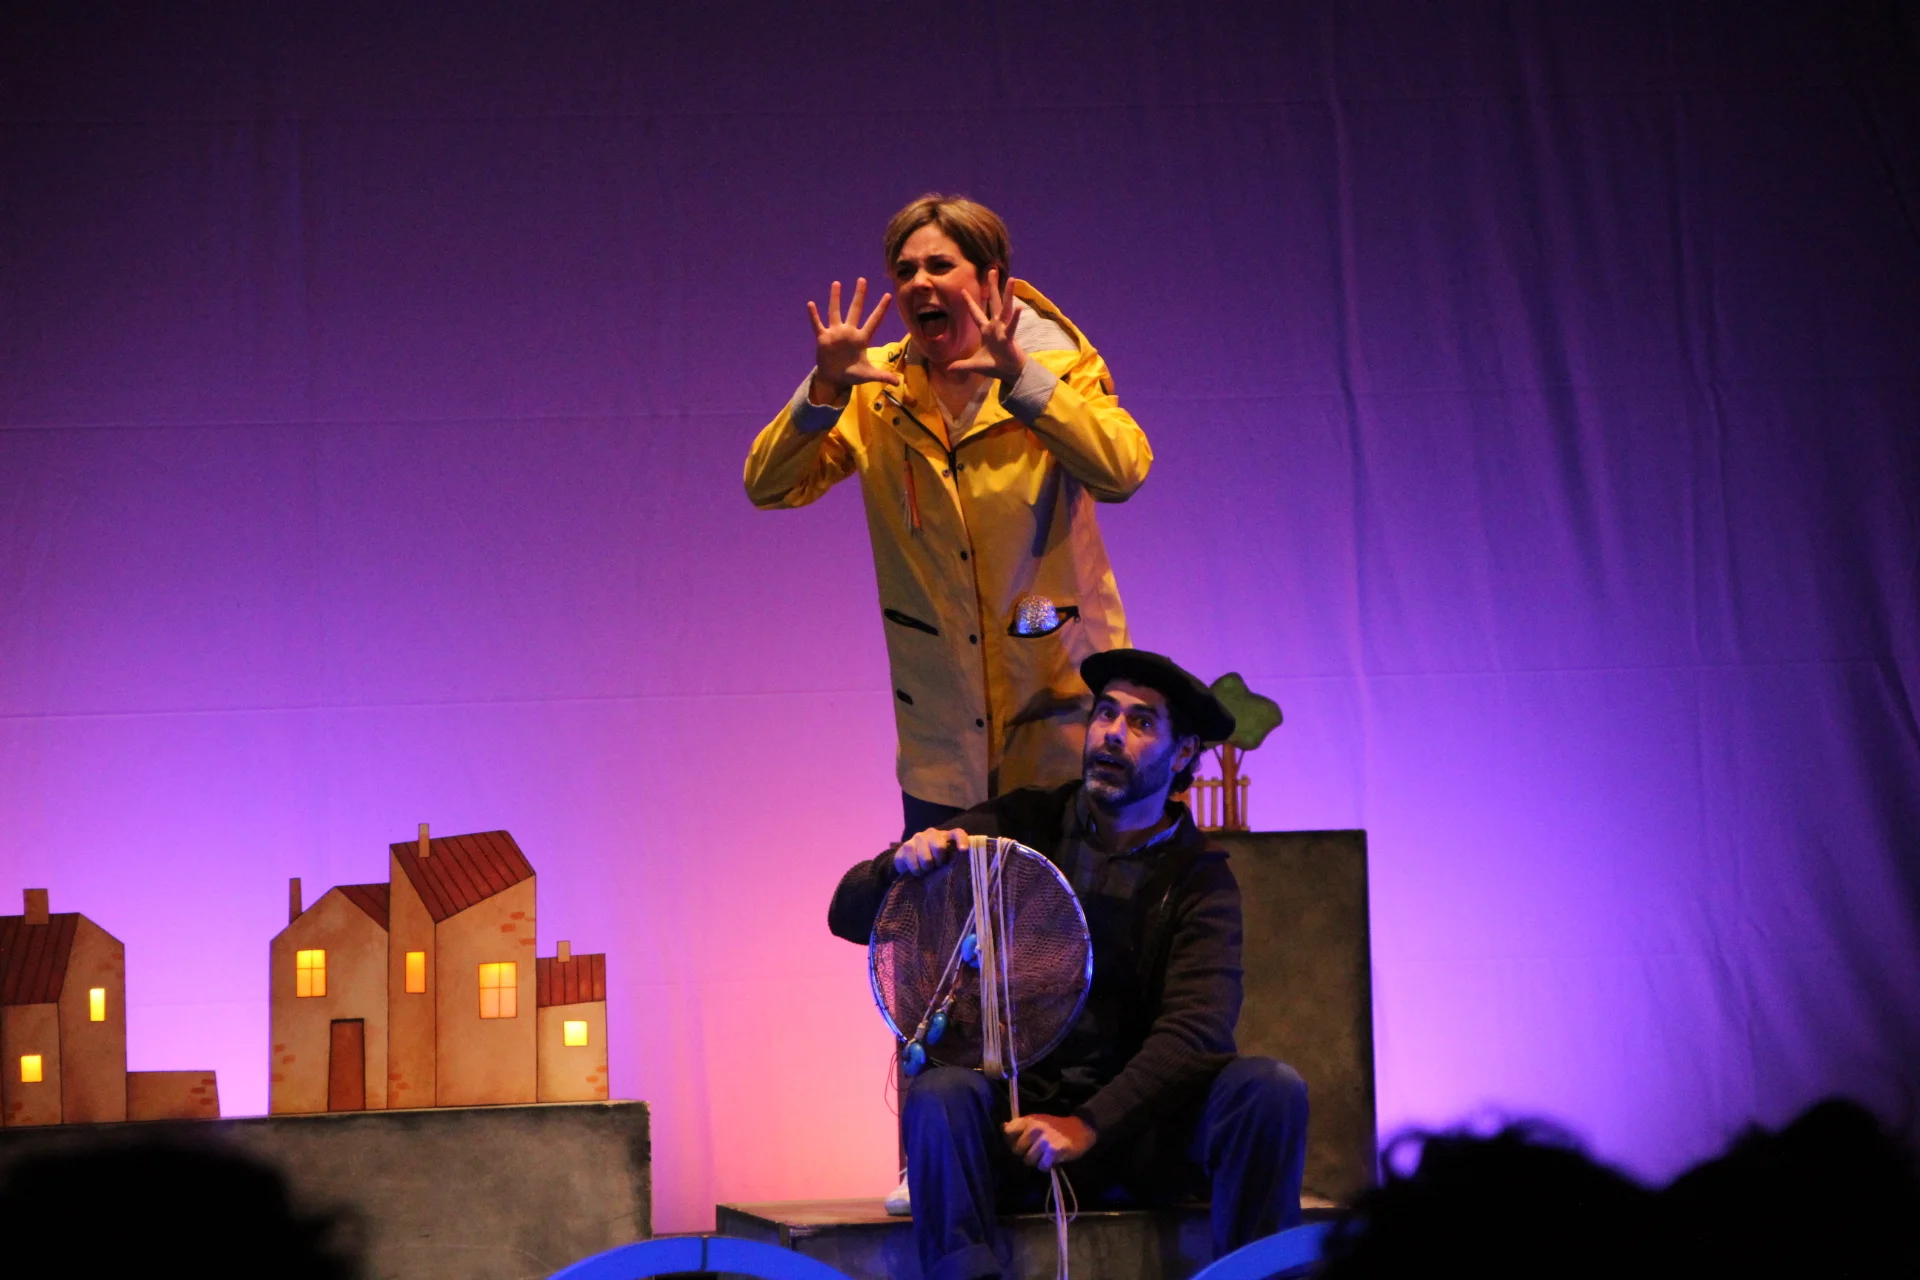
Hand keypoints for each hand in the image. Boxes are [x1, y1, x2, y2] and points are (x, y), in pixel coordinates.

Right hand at [808, 277, 899, 399]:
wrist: (835, 378)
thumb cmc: (852, 374)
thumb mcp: (868, 375)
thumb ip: (883, 376)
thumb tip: (898, 383)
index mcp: (862, 339)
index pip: (874, 321)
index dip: (881, 309)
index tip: (888, 295)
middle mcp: (849, 332)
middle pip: (855, 310)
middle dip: (859, 296)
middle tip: (862, 280)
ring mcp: (835, 333)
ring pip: (835, 312)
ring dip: (835, 298)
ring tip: (837, 283)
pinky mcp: (823, 338)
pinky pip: (817, 325)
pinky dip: (814, 316)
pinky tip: (811, 304)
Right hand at [894, 827, 966, 876]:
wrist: (908, 861)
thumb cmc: (933, 862)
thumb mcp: (945, 861)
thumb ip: (954, 861)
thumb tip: (966, 870)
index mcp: (947, 836)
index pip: (957, 833)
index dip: (961, 840)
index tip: (963, 850)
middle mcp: (933, 833)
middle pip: (939, 847)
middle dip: (939, 861)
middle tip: (937, 866)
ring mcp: (919, 837)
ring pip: (926, 858)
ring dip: (927, 868)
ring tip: (927, 869)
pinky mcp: (907, 845)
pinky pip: (914, 862)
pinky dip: (917, 870)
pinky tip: (917, 870)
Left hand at [950, 268, 1026, 382]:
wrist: (1010, 373)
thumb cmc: (995, 367)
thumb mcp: (975, 365)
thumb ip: (962, 365)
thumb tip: (948, 369)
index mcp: (987, 330)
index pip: (976, 314)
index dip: (969, 303)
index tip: (962, 291)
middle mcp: (996, 326)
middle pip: (993, 302)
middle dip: (992, 286)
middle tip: (992, 270)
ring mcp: (1004, 330)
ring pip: (1005, 308)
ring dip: (1008, 294)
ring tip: (1012, 279)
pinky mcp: (1009, 338)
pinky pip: (1012, 326)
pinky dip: (1016, 318)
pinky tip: (1019, 306)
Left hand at [1004, 1114, 1096, 1169]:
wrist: (1081, 1128)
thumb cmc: (1056, 1127)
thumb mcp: (1037, 1121)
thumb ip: (1021, 1126)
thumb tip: (1002, 1127)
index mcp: (1029, 1120)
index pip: (1008, 1132)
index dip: (1012, 1141)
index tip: (1021, 1143)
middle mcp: (1034, 1128)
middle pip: (1017, 1151)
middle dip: (1026, 1153)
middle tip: (1038, 1151)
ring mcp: (1044, 1139)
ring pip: (1029, 1161)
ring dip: (1037, 1162)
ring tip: (1046, 1155)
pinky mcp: (1053, 1150)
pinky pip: (1042, 1166)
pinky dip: (1047, 1166)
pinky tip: (1053, 1160)